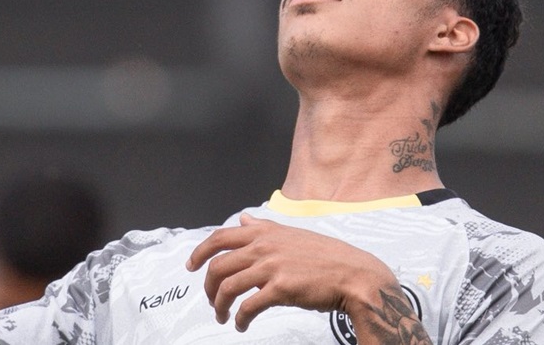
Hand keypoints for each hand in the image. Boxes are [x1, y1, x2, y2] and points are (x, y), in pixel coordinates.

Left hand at [186, 214, 430, 343]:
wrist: (353, 275)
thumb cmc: (325, 256)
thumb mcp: (290, 234)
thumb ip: (264, 228)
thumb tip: (243, 218)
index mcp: (264, 231)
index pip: (220, 237)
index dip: (199, 251)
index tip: (190, 266)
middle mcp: (264, 245)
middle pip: (218, 265)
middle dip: (208, 285)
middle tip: (210, 300)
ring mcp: (271, 266)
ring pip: (228, 287)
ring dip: (219, 305)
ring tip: (223, 316)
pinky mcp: (280, 288)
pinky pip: (248, 306)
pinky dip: (240, 318)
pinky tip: (241, 325)